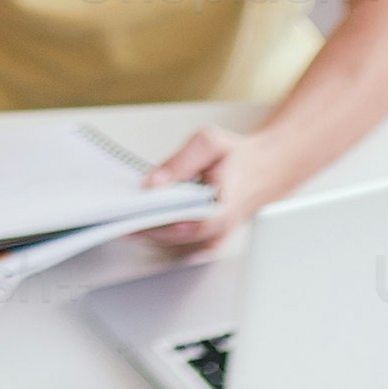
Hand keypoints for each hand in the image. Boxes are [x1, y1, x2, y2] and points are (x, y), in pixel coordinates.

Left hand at [140, 122, 284, 246]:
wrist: (264, 171)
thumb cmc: (238, 157)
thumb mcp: (208, 143)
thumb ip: (180, 161)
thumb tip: (153, 181)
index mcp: (221, 207)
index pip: (184, 226)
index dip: (156, 224)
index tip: (132, 216)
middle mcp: (218, 230)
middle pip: (175, 239)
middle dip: (147, 227)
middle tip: (123, 215)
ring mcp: (214, 239)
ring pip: (176, 245)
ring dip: (153, 232)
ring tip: (132, 217)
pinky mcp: (208, 241)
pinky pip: (181, 244)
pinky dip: (162, 233)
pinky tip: (148, 221)